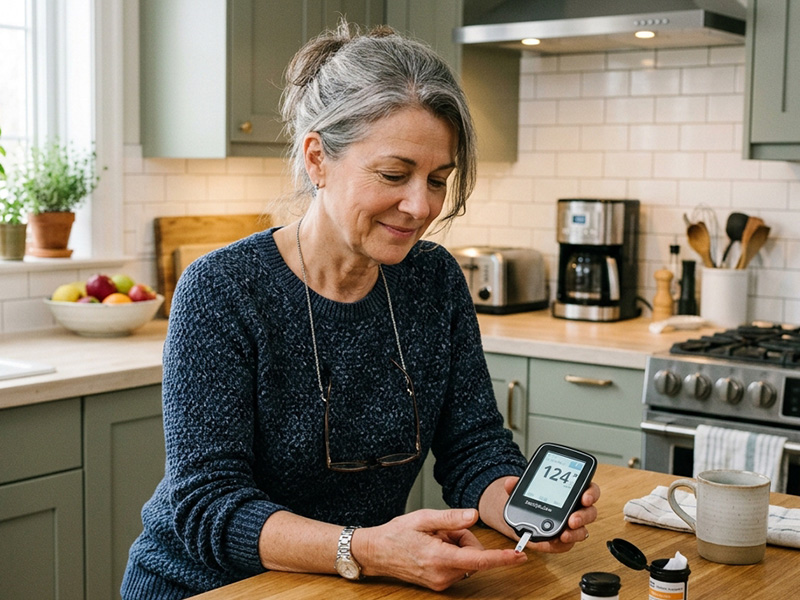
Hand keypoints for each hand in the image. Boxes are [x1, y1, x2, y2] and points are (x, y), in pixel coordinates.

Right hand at [353, 508, 526, 590]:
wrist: (376, 552)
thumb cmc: (395, 534)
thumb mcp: (423, 518)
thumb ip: (451, 518)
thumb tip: (474, 516)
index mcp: (439, 558)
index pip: (478, 559)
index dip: (501, 558)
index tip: (519, 556)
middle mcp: (442, 575)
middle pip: (472, 554)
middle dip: (462, 538)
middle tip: (441, 531)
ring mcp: (441, 582)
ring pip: (465, 559)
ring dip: (455, 545)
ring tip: (433, 539)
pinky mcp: (439, 583)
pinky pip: (457, 565)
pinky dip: (450, 553)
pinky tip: (432, 547)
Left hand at [478, 476, 600, 553]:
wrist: (522, 517)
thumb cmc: (532, 500)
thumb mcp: (525, 489)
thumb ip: (519, 485)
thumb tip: (510, 483)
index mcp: (572, 492)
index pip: (590, 490)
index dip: (591, 494)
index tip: (585, 497)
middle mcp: (576, 509)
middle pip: (590, 512)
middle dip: (583, 516)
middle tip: (573, 519)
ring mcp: (572, 527)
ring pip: (582, 531)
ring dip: (576, 533)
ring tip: (565, 534)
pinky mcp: (563, 541)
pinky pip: (567, 545)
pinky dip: (562, 544)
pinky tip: (556, 541)